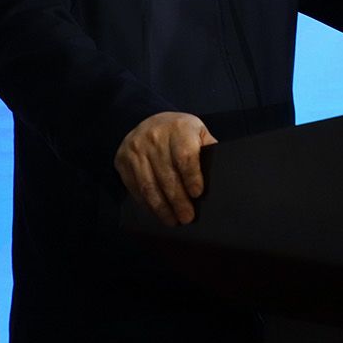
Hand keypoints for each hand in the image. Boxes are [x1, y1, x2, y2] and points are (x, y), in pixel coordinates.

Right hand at [114, 111, 217, 225]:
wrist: (148, 121)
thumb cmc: (179, 132)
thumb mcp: (198, 131)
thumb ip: (208, 149)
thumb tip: (219, 174)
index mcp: (178, 128)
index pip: (185, 155)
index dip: (191, 177)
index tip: (197, 194)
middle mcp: (154, 137)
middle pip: (167, 175)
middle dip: (178, 200)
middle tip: (187, 217)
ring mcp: (136, 149)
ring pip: (149, 185)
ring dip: (161, 207)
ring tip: (173, 221)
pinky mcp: (123, 161)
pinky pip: (135, 188)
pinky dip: (147, 204)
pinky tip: (157, 212)